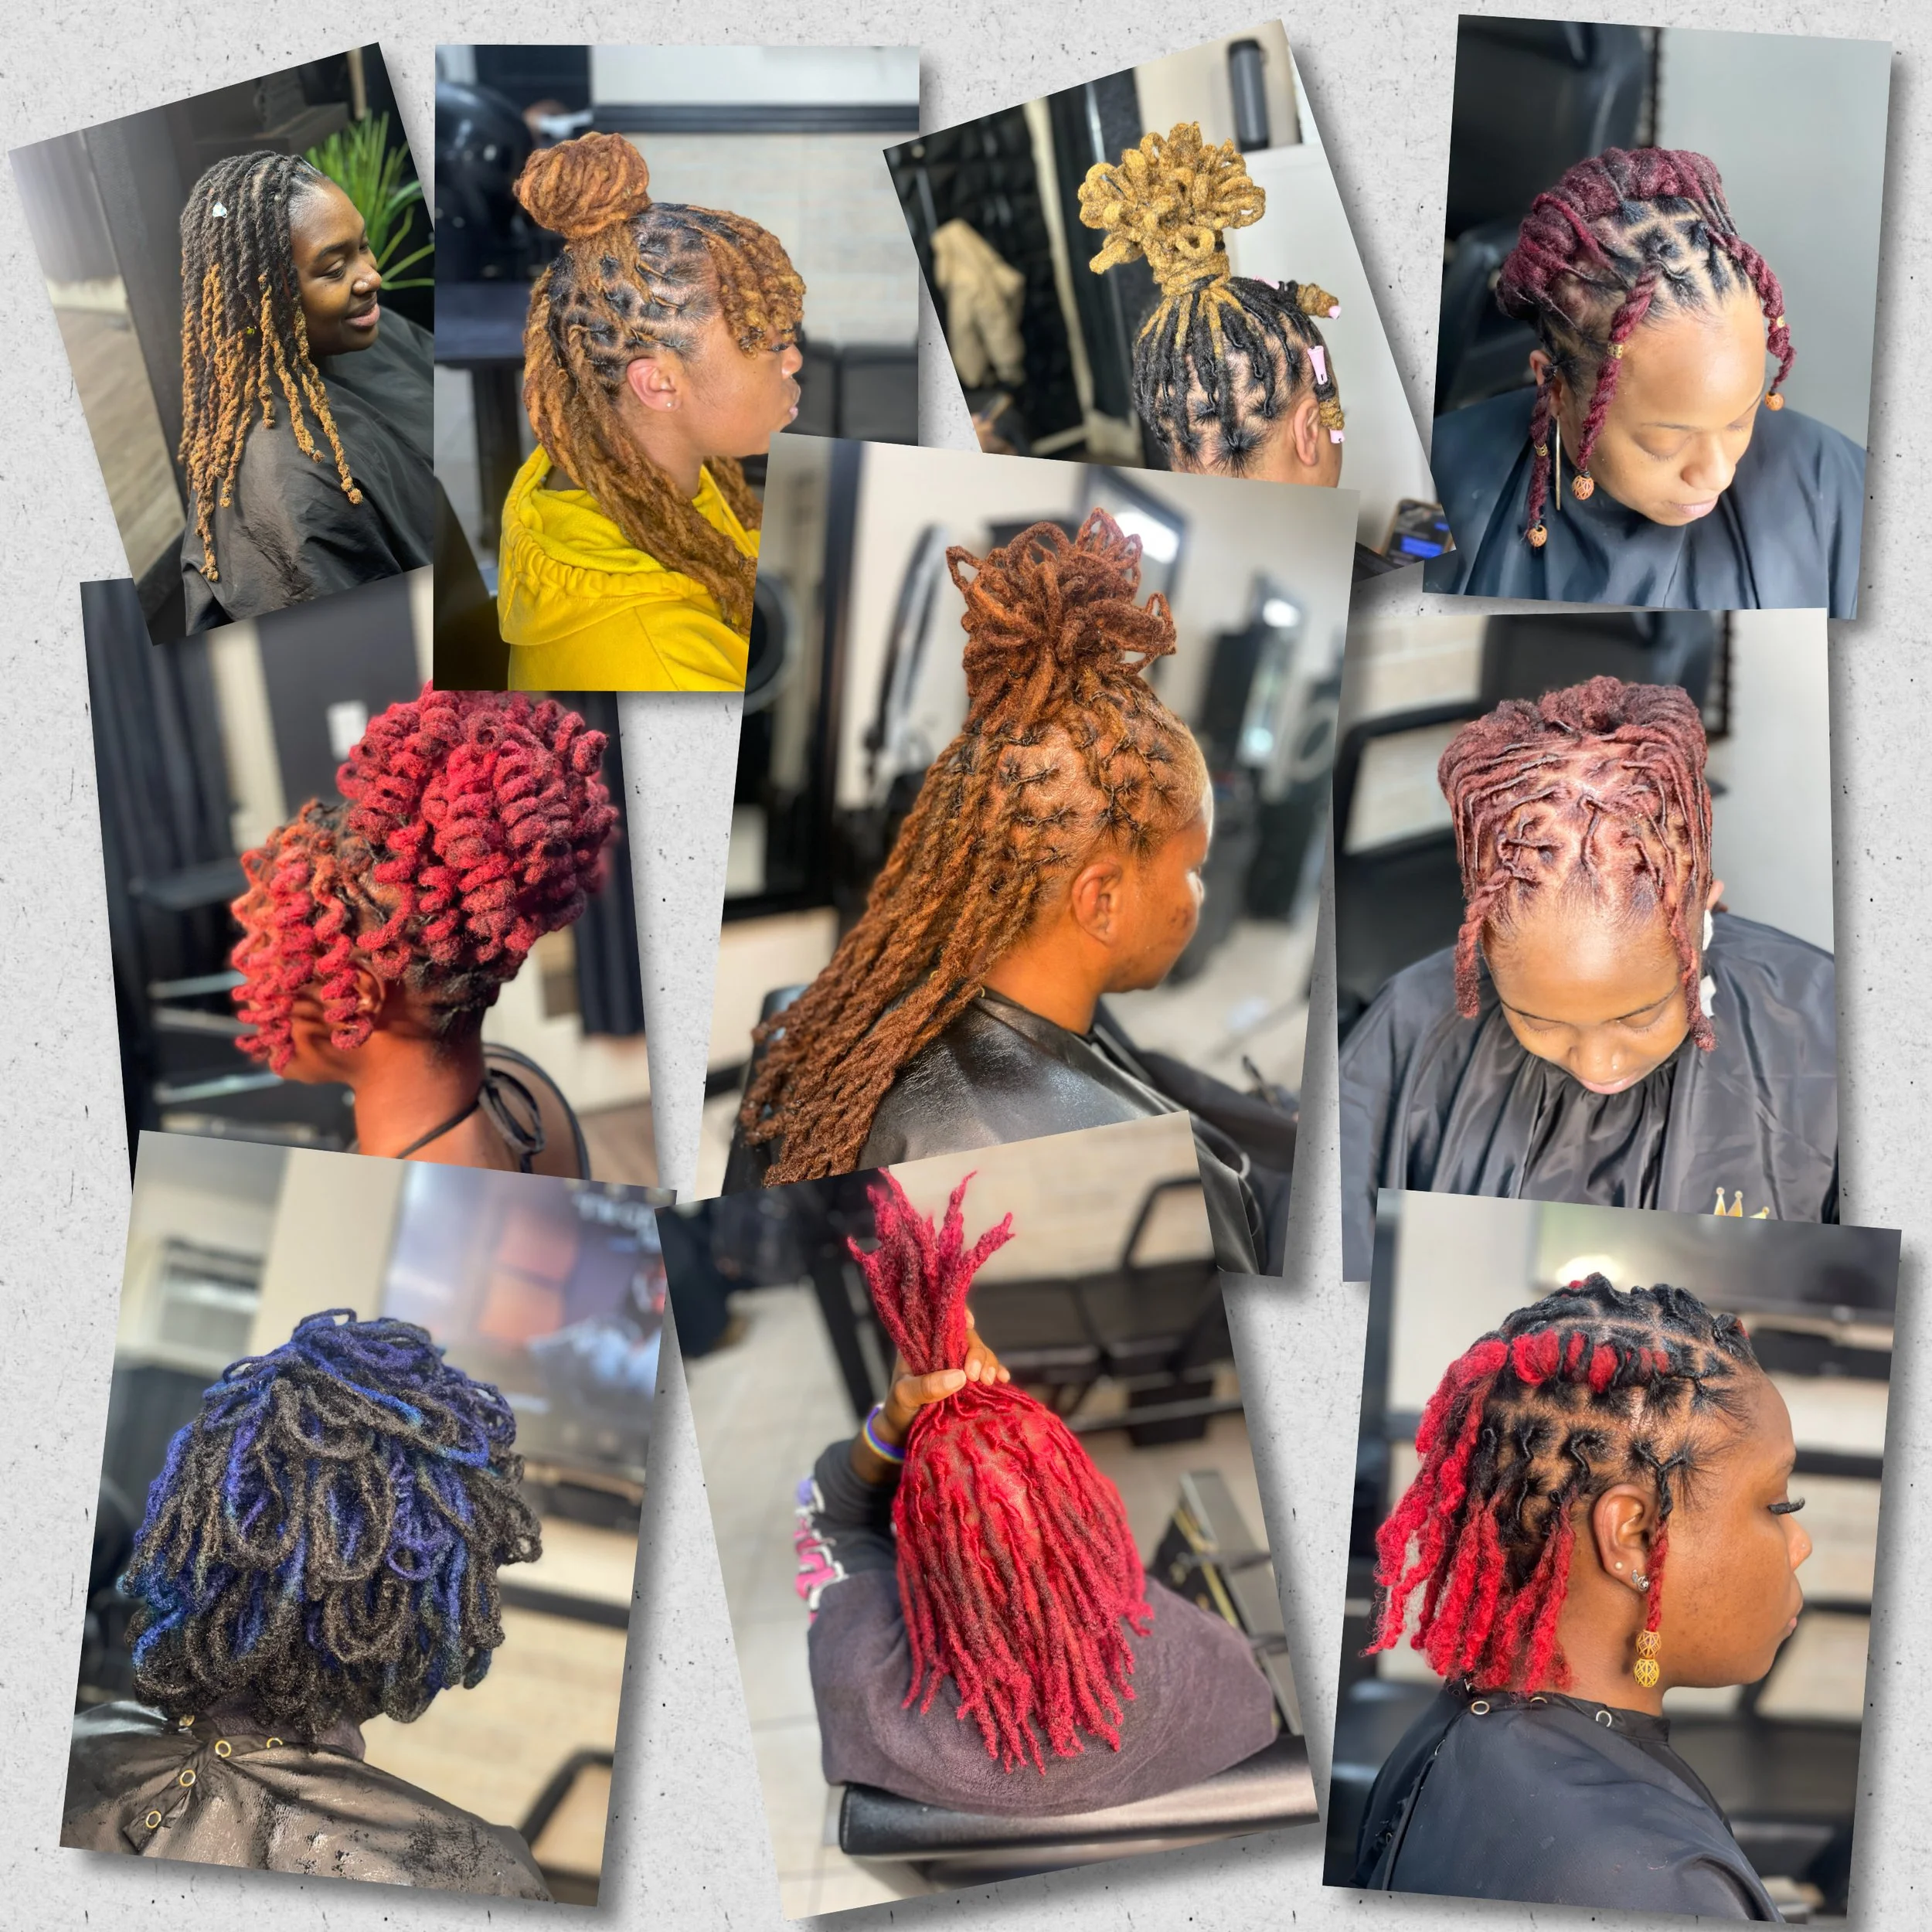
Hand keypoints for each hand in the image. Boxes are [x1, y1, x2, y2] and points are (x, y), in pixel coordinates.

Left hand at [851, 1312, 1010, 1480]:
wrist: (903, 1432)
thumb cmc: (898, 1408)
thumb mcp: (904, 1396)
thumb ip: (926, 1386)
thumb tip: (958, 1377)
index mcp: (922, 1344)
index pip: (941, 1321)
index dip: (957, 1316)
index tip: (969, 1324)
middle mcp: (942, 1350)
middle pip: (967, 1338)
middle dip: (977, 1352)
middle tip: (976, 1376)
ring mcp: (957, 1365)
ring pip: (980, 1353)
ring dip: (989, 1363)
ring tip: (989, 1381)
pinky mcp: (969, 1381)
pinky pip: (987, 1371)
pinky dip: (997, 1373)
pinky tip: (1003, 1379)